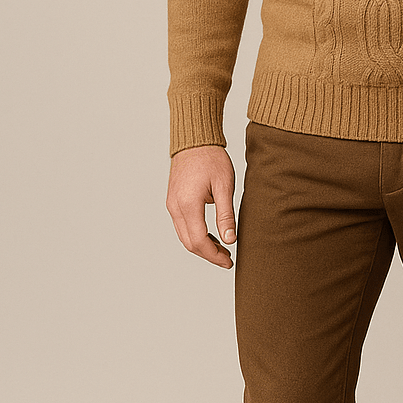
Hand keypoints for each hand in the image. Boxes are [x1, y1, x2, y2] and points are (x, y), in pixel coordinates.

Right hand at [166, 145, 236, 267]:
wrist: (194, 140)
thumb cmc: (212, 159)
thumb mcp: (224, 186)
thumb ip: (226, 215)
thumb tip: (230, 239)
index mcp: (188, 205)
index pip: (199, 241)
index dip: (214, 256)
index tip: (229, 261)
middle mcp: (175, 207)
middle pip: (189, 243)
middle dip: (208, 254)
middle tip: (228, 259)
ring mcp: (171, 204)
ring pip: (184, 236)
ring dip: (202, 246)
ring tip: (222, 248)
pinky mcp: (173, 201)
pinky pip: (182, 226)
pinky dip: (195, 235)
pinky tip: (211, 235)